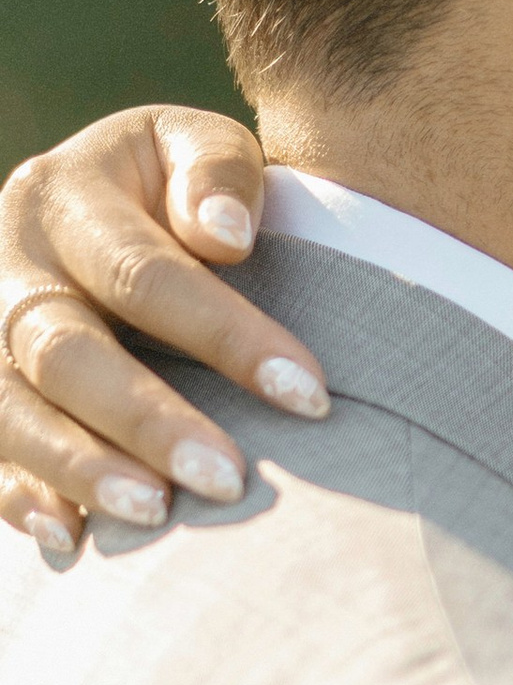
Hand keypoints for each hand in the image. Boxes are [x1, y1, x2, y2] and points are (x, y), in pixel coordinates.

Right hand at [0, 107, 325, 557]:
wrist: (89, 204)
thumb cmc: (171, 185)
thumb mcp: (193, 146)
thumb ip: (217, 172)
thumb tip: (224, 236)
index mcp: (65, 195)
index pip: (146, 273)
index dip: (227, 336)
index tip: (309, 395)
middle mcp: (8, 265)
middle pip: (65, 350)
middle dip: (145, 419)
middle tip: (226, 481)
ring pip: (10, 407)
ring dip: (79, 467)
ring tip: (154, 515)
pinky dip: (16, 495)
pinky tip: (68, 538)